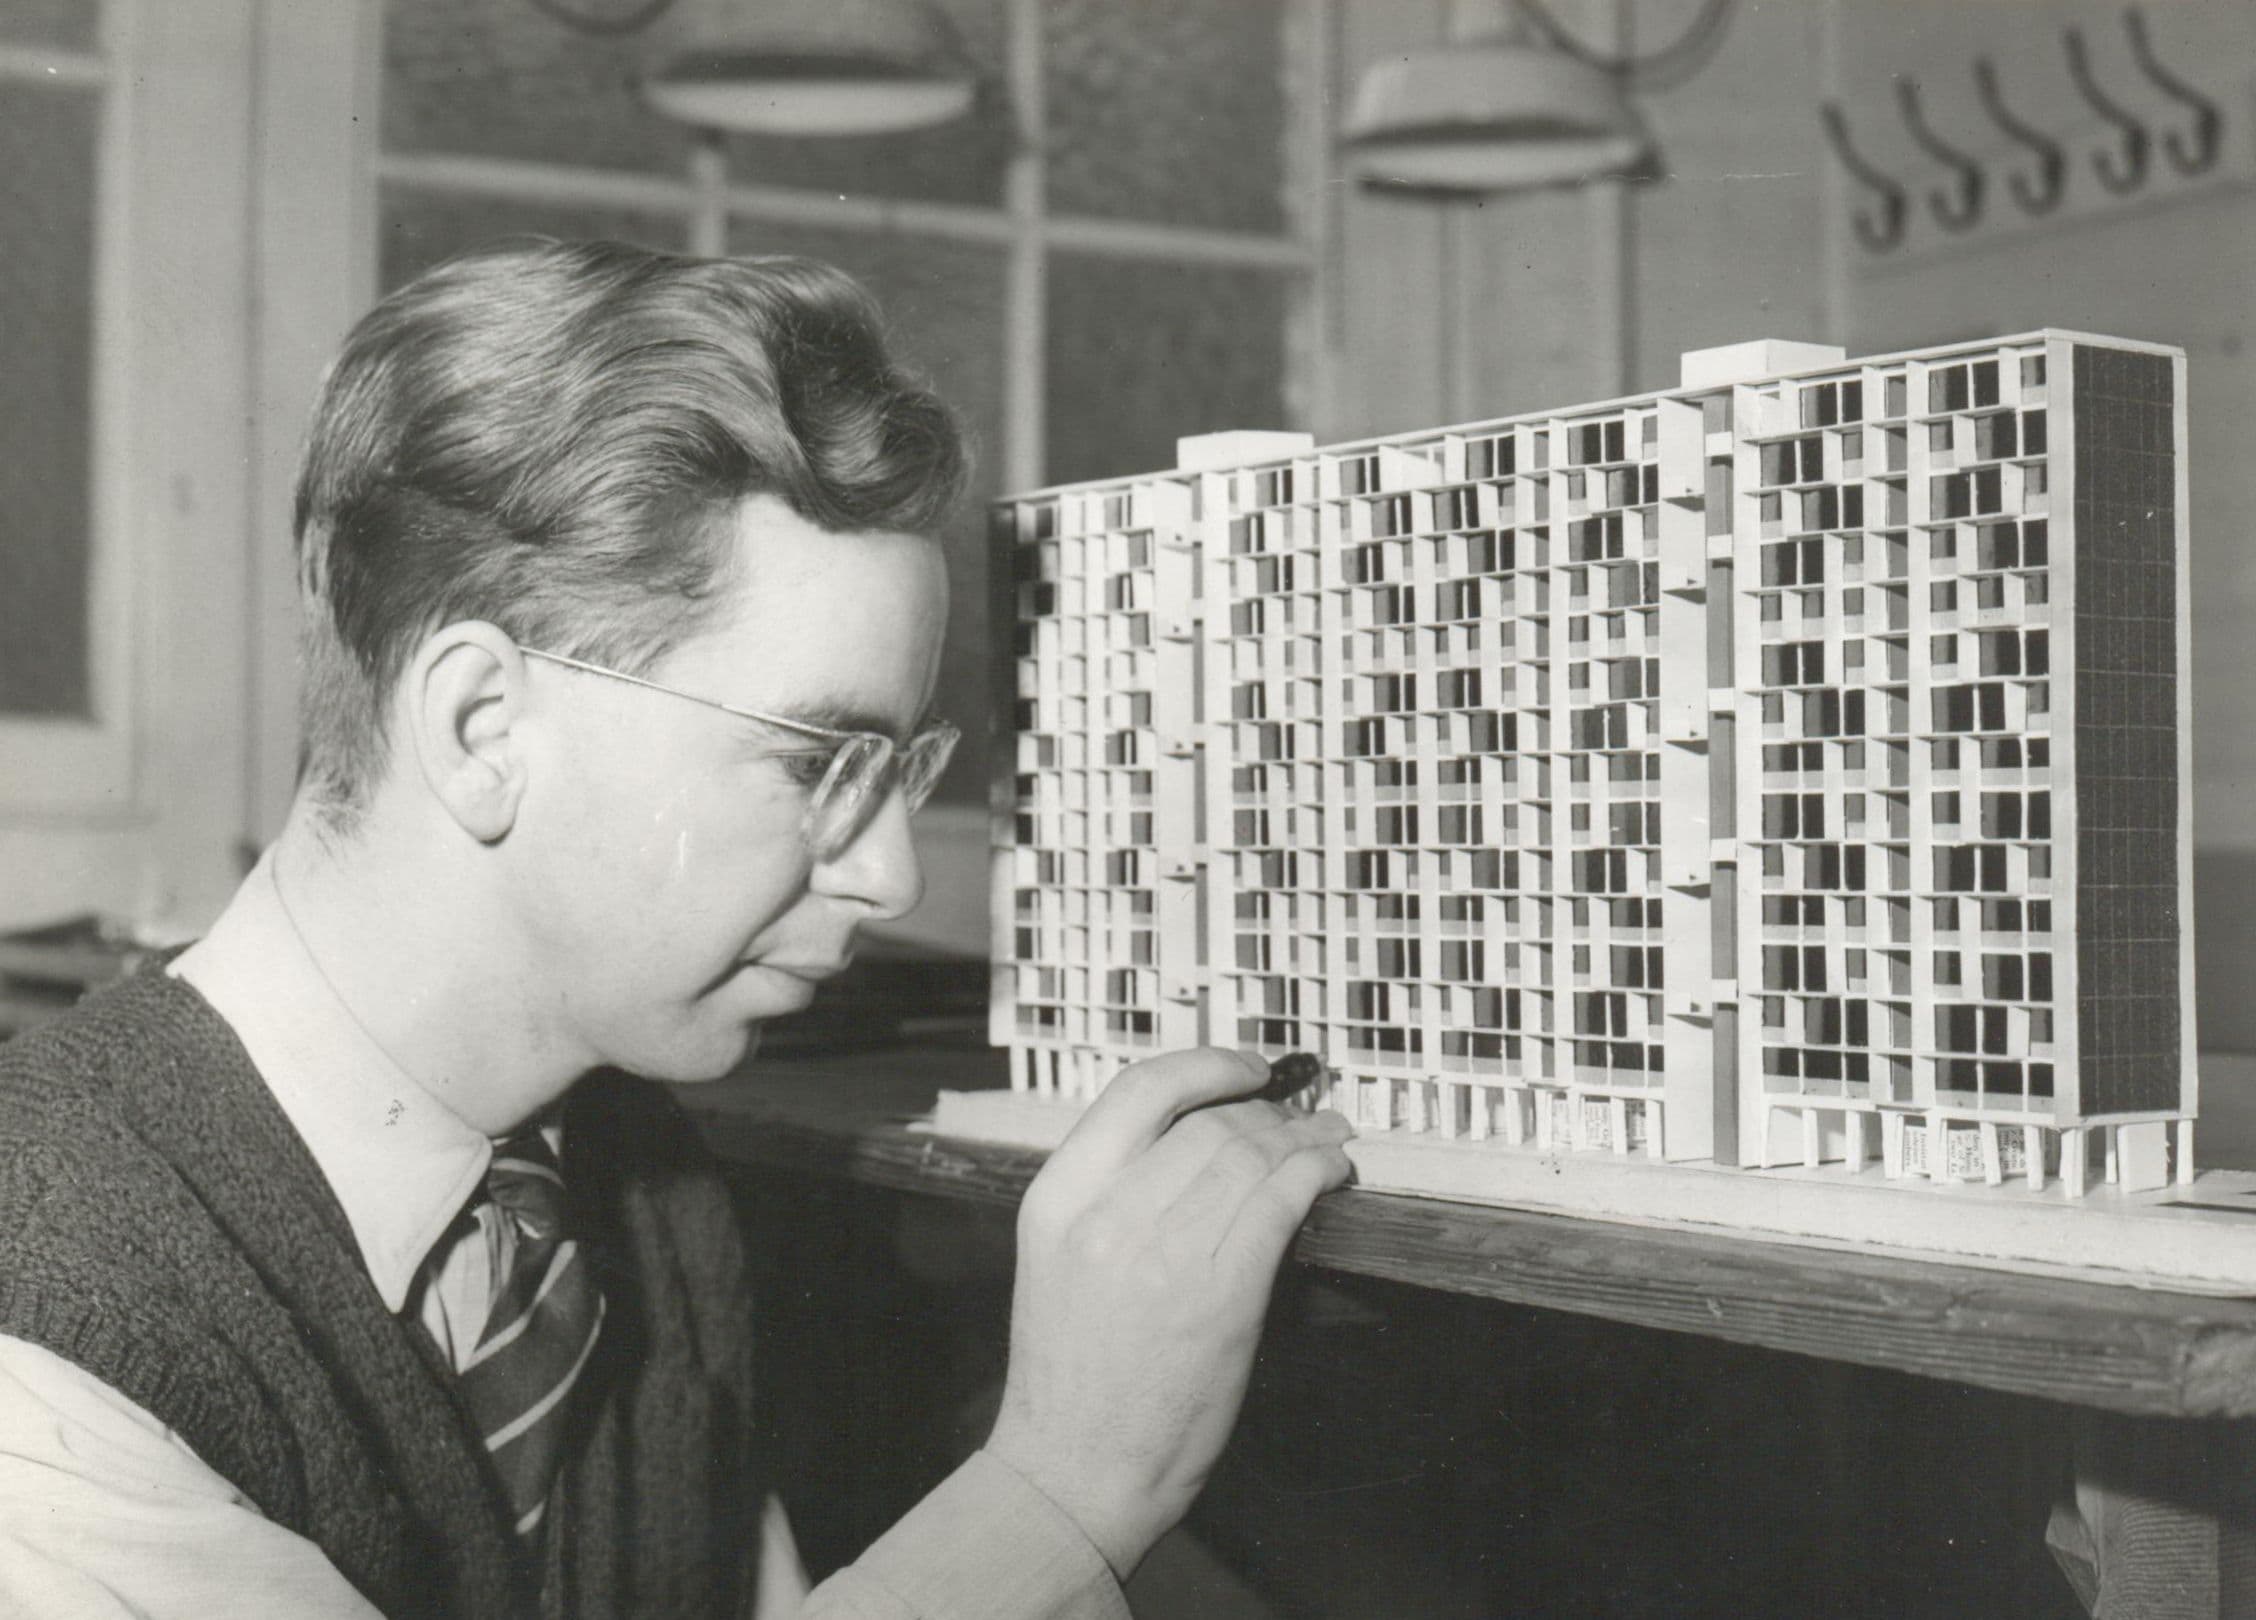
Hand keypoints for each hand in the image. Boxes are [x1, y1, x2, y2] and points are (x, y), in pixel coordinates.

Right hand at [981, 1047, 1354, 1578]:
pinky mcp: (1220, 1298)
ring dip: (1303, 1138)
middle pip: (1208, 1123)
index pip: (1138, 1091)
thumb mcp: (1060, 1261)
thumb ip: (1111, 1195)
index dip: (1206, 1065)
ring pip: (1251, 1157)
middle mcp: (1107, 1216)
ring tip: (1329, 1140)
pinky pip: (1281, 1202)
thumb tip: (1198, 1139)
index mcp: (1057, 1199)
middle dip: (1268, 1113)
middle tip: (1301, 1119)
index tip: (1247, 1068)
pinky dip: (1318, 1173)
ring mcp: (1164, 1256)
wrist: (1072, 1472)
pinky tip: (1333, 1173)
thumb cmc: (1072, 1375)